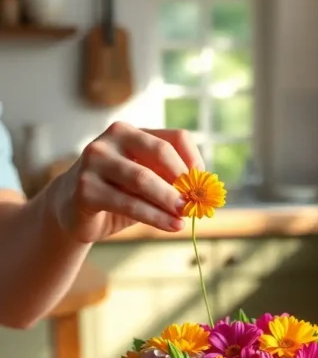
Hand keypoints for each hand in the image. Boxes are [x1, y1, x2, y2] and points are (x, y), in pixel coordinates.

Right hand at [50, 123, 204, 241]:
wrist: (71, 210)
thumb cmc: (116, 193)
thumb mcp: (145, 182)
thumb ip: (168, 181)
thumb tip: (203, 192)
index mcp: (131, 131)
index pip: (175, 138)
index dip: (195, 162)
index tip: (206, 187)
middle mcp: (111, 138)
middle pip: (160, 152)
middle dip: (183, 180)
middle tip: (197, 203)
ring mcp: (94, 161)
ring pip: (143, 179)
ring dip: (169, 201)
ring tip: (185, 218)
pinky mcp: (85, 188)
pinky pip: (128, 203)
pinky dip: (154, 217)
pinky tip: (170, 225)